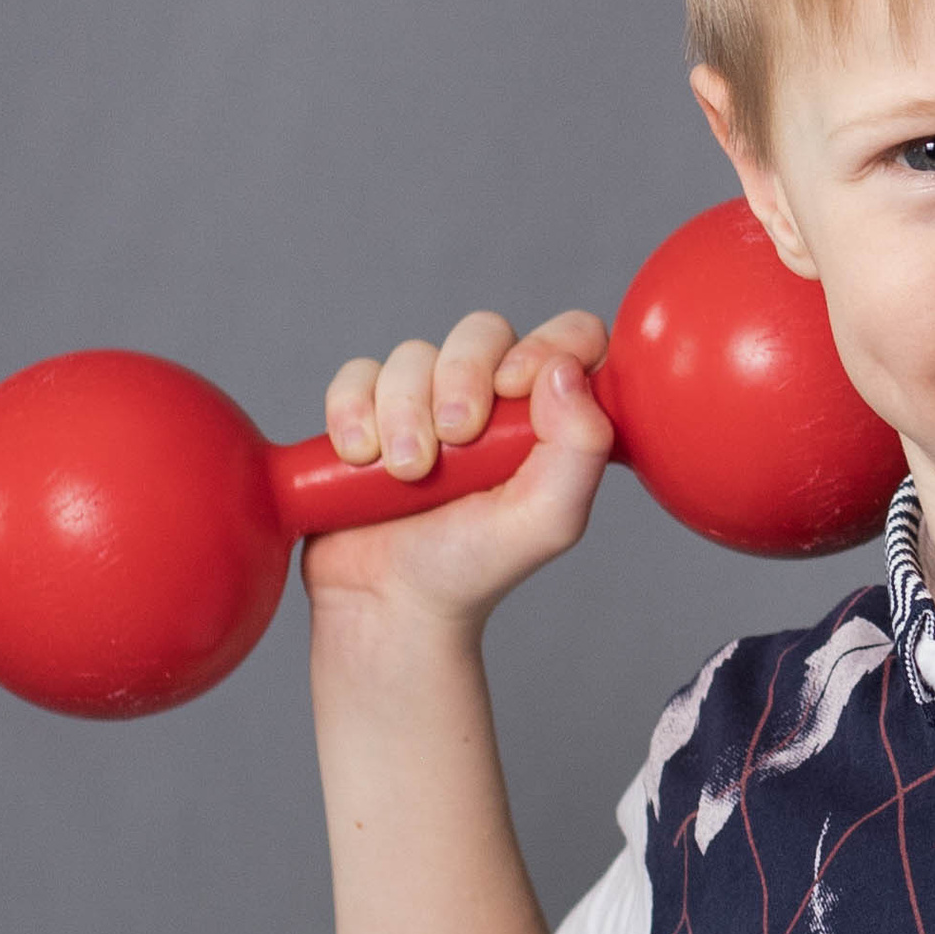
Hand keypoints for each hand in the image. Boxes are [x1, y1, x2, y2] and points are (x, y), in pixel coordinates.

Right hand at [302, 308, 614, 627]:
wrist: (389, 602)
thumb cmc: (475, 566)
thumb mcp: (548, 519)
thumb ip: (580, 446)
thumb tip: (566, 368)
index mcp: (549, 415)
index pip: (572, 337)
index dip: (547, 342)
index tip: (516, 386)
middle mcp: (492, 398)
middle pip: (484, 331)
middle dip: (462, 376)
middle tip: (455, 441)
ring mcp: (428, 401)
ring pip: (415, 354)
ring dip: (405, 411)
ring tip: (408, 473)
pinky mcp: (368, 411)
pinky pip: (358, 374)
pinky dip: (354, 410)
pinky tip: (361, 457)